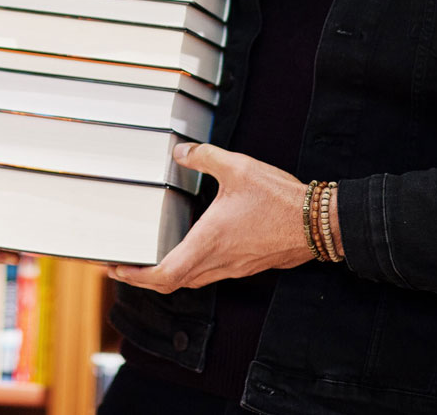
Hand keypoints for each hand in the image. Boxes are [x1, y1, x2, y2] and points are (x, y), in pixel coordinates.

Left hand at [106, 142, 313, 293]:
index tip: (117, 268)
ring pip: (192, 281)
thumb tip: (181, 152)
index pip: (162, 275)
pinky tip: (192, 250)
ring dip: (168, 275)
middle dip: (144, 278)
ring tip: (151, 259)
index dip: (135, 277)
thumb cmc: (280, 199)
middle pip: (172, 283)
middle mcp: (218, 262)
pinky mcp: (247, 264)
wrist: (319, 222)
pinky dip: (191, 269)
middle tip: (126, 265)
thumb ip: (204, 157)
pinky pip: (210, 274)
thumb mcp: (237, 167)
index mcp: (208, 243)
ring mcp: (234, 267)